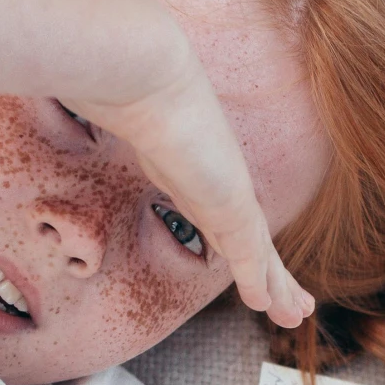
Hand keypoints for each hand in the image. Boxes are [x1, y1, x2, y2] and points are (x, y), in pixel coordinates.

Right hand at [78, 50, 312, 330]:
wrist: (143, 71)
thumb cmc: (124, 80)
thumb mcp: (116, 107)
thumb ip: (112, 109)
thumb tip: (86, 86)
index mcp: (193, 168)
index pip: (222, 214)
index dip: (239, 241)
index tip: (251, 262)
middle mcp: (215, 182)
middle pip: (251, 240)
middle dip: (272, 274)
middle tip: (294, 301)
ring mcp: (227, 193)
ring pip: (260, 253)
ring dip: (278, 287)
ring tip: (298, 312)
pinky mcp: (231, 205)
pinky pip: (249, 255)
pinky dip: (259, 281)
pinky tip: (267, 305)